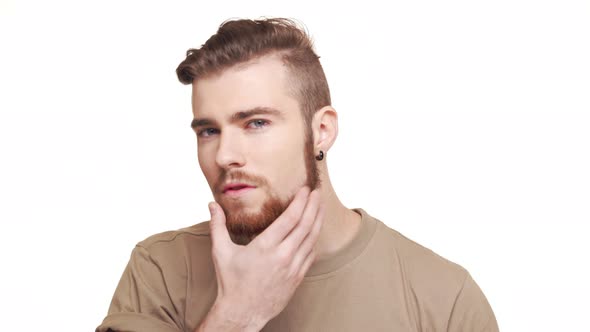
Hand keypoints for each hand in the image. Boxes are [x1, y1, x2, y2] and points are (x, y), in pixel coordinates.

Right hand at [204, 187, 323, 330]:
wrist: (242, 313)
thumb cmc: (231, 282)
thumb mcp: (221, 252)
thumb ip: (218, 225)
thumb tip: (211, 204)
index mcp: (265, 247)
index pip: (290, 218)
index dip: (300, 201)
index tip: (305, 189)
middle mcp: (283, 256)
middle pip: (305, 225)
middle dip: (314, 206)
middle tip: (318, 191)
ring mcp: (293, 268)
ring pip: (312, 239)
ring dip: (317, 220)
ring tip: (320, 207)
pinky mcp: (297, 278)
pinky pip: (311, 255)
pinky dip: (314, 240)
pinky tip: (314, 231)